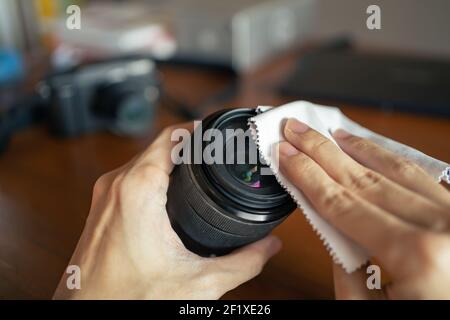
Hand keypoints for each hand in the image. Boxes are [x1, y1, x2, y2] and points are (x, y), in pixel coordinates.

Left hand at [54, 123, 280, 299]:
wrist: (90, 316)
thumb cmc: (128, 299)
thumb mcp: (198, 283)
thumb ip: (243, 262)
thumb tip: (269, 246)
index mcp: (138, 189)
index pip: (172, 136)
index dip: (198, 128)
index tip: (217, 132)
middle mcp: (116, 183)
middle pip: (159, 144)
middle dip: (189, 143)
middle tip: (215, 150)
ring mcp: (105, 193)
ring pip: (144, 159)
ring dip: (170, 158)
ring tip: (198, 165)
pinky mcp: (101, 205)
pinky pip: (131, 175)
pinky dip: (154, 173)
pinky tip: (171, 188)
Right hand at [278, 119, 449, 299]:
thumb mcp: (372, 313)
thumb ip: (347, 270)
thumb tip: (330, 227)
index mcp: (415, 254)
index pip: (341, 201)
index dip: (307, 174)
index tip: (285, 152)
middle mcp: (442, 225)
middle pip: (363, 177)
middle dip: (322, 150)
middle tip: (296, 129)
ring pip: (395, 167)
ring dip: (356, 148)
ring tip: (329, 134)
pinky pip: (422, 177)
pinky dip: (390, 159)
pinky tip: (371, 150)